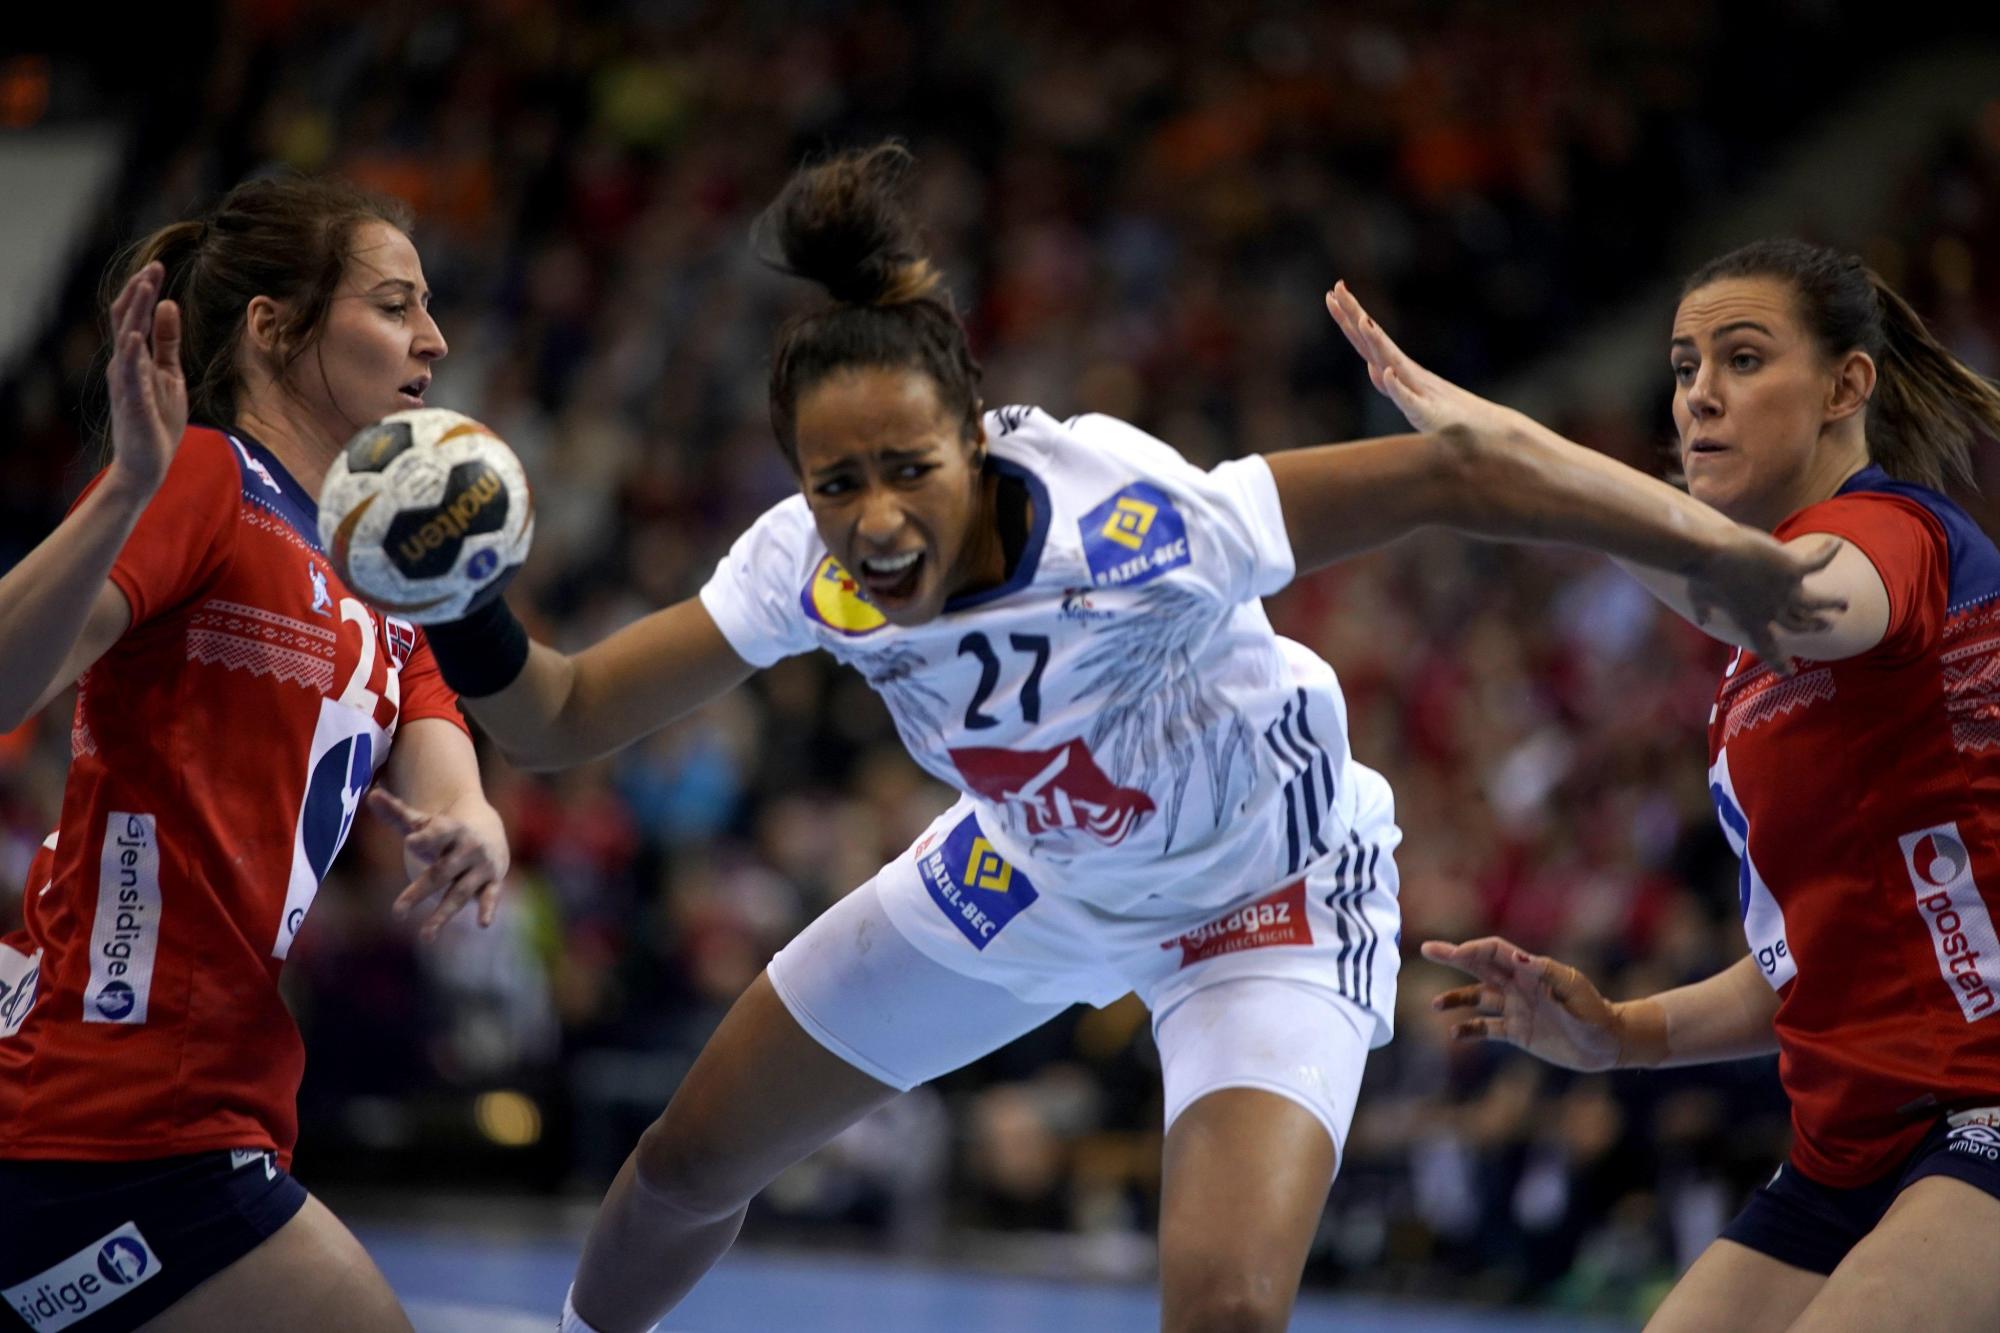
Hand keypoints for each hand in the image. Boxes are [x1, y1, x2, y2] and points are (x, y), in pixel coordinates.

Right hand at [104, 263, 187, 495]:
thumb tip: (168, 304)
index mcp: (135, 357)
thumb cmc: (157, 419)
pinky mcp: (132, 401)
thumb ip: (168, 341)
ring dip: (136, 311)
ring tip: (145, 285)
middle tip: (154, 266)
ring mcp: (126, 381)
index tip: (158, 266)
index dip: (144, 291)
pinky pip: (129, 373)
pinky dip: (132, 352)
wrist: (148, 463)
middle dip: (139, 292)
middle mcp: (124, 364)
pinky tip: (136, 334)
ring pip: (126, 338)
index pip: (134, 316)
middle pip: (126, 319)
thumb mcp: (170, 373)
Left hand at [366, 787, 507, 940]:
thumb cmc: (444, 829)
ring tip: (425, 937)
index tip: (410, 841)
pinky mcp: (493, 881)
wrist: (489, 827)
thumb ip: (397, 813)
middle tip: (396, 913)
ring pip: (460, 893)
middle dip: (420, 892)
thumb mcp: (424, 822)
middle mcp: (468, 848)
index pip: (437, 833)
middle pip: (441, 872)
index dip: (425, 837)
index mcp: (451, 829)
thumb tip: (371, 795)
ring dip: (443, 914)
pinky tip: (482, 924)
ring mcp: (481, 866)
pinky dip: (488, 908)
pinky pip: (490, 896)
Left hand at [1325, 281, 1526, 438]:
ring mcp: (1417, 391)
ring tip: (1361, 321)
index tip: (1332, 292)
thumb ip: (1392, 384)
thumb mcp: (1411, 398)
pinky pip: (1410, 400)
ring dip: (1376, 343)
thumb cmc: (1447, 415)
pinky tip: (1387, 372)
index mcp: (1399, 370)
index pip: (1368, 340)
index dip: (1349, 318)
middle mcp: (1406, 374)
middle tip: (1338, 288)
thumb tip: (1374, 367)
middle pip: (1375, 342)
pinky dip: (1397, 386)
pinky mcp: (1426, 414)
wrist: (1483, 432)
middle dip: (1355, 316)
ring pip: (1392, 363)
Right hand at [1420, 936, 1623, 1071]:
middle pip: (1479, 966)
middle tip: (1427, 949)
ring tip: (1436, 1004)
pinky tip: (1455, 1034)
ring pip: (1477, 998)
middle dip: (1453, 957)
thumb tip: (1517, 958)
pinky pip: (1486, 1028)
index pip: (1494, 952)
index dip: (1473, 949)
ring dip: (1456, 998)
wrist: (1607, 1043)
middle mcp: (1518, 986)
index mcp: (1530, 970)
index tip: (1455, 953)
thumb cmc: (1594, 1012)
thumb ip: (1547, 972)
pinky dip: (1469, 1030)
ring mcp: (1515, 1008)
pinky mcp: (1516, 1032)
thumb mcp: (1574, 989)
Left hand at [1687, 530, 1844, 669]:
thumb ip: (1704, 611)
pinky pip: (1818, 563)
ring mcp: (1785, 591)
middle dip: (1815, 626)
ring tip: (1843, 603)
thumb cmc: (1701, 576)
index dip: (1779, 662)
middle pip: (1799, 625)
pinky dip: (1827, 553)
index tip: (1790, 673)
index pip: (1767, 648)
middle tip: (1827, 625)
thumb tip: (1703, 620)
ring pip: (1816, 602)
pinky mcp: (1792, 569)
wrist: (1710, 555)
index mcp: (1750, 622)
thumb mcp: (1699, 598)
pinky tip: (1834, 544)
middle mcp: (1773, 611)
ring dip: (1831, 603)